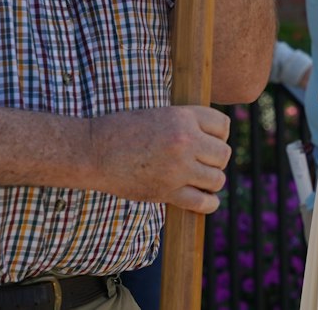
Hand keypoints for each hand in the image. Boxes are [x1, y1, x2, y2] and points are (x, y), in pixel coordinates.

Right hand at [86, 107, 231, 212]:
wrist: (93, 151)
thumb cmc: (123, 130)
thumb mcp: (159, 115)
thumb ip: (186, 124)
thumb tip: (214, 139)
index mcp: (183, 117)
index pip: (223, 125)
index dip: (218, 134)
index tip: (209, 140)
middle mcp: (185, 141)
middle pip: (224, 154)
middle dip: (216, 159)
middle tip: (202, 162)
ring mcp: (178, 168)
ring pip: (217, 178)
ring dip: (212, 180)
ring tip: (200, 180)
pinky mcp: (167, 192)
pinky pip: (202, 202)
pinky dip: (209, 203)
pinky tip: (206, 200)